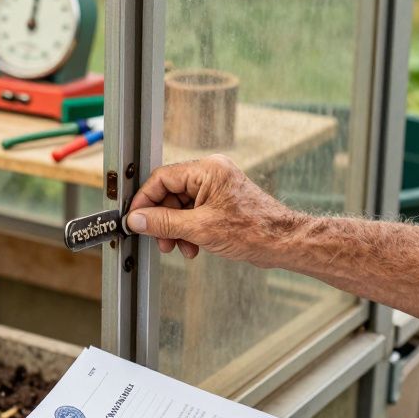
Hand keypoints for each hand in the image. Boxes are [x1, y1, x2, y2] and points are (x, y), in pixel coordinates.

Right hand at [126, 155, 298, 265]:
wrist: (283, 243)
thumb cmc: (254, 230)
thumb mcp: (200, 229)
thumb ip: (164, 223)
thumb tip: (137, 220)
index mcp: (207, 170)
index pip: (162, 178)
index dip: (145, 201)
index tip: (135, 220)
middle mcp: (211, 174)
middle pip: (169, 194)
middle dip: (163, 220)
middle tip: (160, 240)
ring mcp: (216, 189)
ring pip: (180, 207)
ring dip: (175, 230)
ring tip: (180, 248)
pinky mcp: (220, 204)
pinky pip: (193, 214)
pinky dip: (188, 231)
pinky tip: (193, 247)